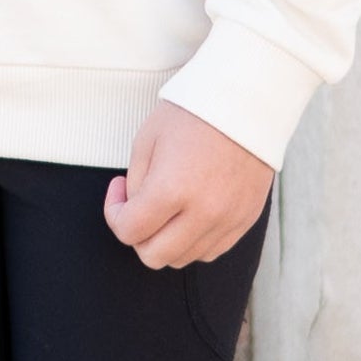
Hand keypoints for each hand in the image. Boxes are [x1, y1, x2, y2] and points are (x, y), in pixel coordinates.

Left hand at [104, 101, 272, 269]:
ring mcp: (228, 220)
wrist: (246, 102)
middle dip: (137, 236)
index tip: (118, 190)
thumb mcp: (148, 140)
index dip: (114, 213)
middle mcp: (203, 212)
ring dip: (166, 240)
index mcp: (172, 189)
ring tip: (166, 208)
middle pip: (155, 256)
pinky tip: (188, 212)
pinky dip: (193, 240)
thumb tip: (134, 211)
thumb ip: (136, 184)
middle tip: (138, 207)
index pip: (129, 232)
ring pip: (184, 258)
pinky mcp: (245, 220)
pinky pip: (211, 250)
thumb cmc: (193, 114)